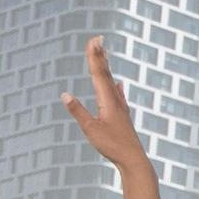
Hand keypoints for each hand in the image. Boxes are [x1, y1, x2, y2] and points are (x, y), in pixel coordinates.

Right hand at [57, 35, 148, 174]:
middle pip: (106, 74)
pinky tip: (118, 84)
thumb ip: (77, 111)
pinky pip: (118, 96)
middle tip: (98, 38)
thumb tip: (64, 94)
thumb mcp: (90, 129)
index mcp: (108, 101)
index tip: (94, 40)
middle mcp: (116, 101)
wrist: (134, 160)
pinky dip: (115, 86)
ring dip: (106, 68)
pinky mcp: (122, 116)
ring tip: (104, 54)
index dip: (94, 56)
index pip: (99, 74)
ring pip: (111, 83)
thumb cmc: (112, 146)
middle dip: (100, 56)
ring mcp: (121, 108)